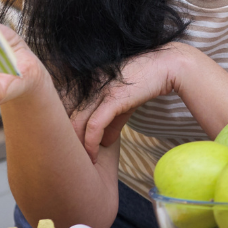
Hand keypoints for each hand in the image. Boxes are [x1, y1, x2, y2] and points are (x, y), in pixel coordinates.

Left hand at [70, 43, 188, 160]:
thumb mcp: (125, 102)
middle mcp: (88, 83)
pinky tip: (93, 156)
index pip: (62, 104)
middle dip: (63, 138)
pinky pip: (94, 126)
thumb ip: (113, 120)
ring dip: (76, 146)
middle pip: (62, 114)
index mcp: (87, 81)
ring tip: (81, 162)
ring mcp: (99, 90)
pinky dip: (90, 144)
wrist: (167, 65)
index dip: (60, 126)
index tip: (65, 144)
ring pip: (74, 122)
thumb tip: (106, 141)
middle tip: (68, 157)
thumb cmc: (146, 81)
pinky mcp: (113, 98)